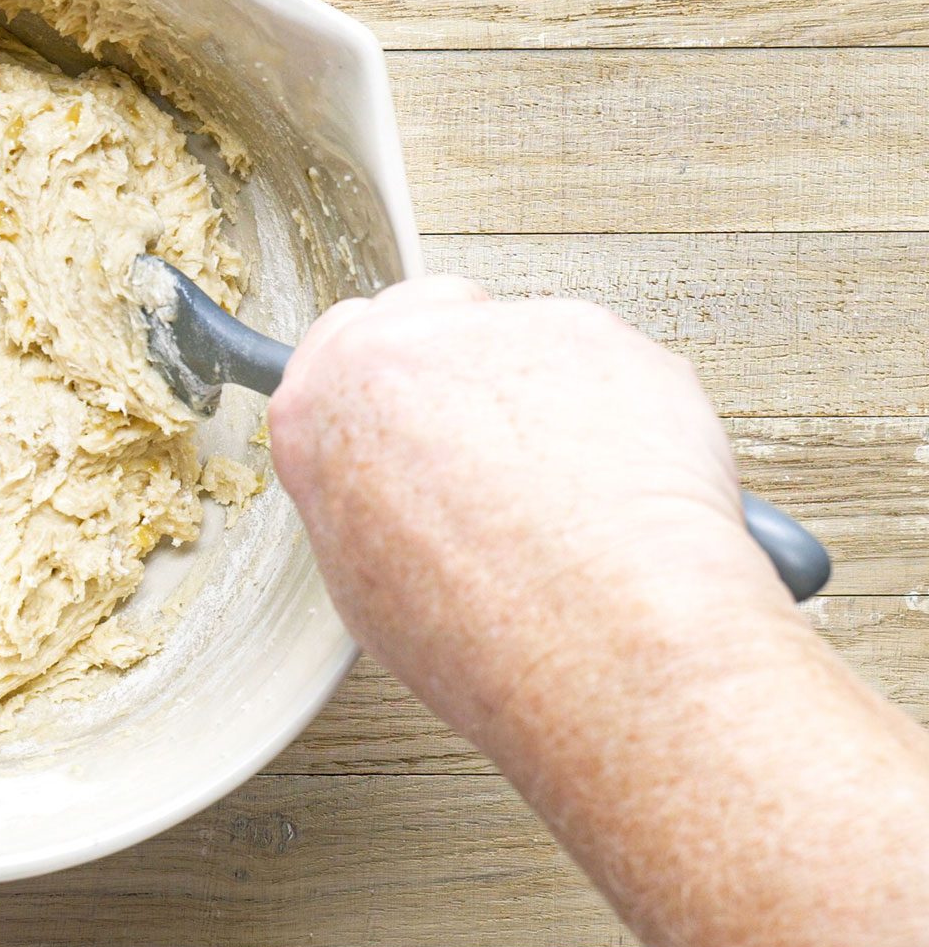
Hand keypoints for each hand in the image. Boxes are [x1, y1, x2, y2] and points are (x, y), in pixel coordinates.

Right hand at [265, 277, 787, 741]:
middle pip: (429, 313)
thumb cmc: (489, 633)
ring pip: (525, 339)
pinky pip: (605, 358)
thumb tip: (400, 491)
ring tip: (576, 493)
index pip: (339, 344)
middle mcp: (394, 352)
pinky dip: (622, 405)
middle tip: (504, 444)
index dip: (388, 378)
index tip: (416, 401)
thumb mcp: (366, 586)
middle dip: (466, 362)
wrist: (598, 633)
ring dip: (550, 392)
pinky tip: (626, 477)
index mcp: (320, 411)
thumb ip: (364, 495)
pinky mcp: (588, 330)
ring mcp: (492, 331)